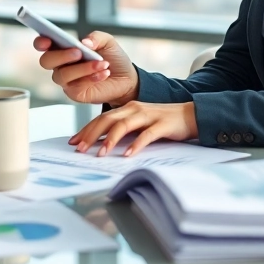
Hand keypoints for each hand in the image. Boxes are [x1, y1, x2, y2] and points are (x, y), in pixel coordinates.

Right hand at [34, 31, 138, 105]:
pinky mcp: (75, 93)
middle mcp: (61, 64)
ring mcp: (66, 80)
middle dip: (61, 56)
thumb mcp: (107, 42)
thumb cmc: (112, 58)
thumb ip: (96, 37)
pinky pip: (75, 86)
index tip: (47, 40)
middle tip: (78, 53)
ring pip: (61, 75)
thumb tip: (84, 42)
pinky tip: (104, 73)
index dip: (41, 42)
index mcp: (63, 48)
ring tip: (102, 63)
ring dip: (82, 68)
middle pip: (46, 61)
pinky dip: (91, 78)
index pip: (43, 44)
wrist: (126, 78)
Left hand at [70, 101, 196, 156]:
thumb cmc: (162, 122)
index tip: (73, 142)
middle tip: (79, 149)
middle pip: (107, 120)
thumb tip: (101, 144)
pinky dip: (135, 145)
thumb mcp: (139, 124)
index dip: (86, 130)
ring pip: (123, 126)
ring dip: (110, 140)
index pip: (101, 119)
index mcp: (127, 109)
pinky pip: (146, 135)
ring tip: (100, 154)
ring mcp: (148, 116)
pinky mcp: (161, 124)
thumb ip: (123, 131)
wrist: (190, 115)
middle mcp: (134, 109)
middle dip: (91, 135)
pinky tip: (127, 154)